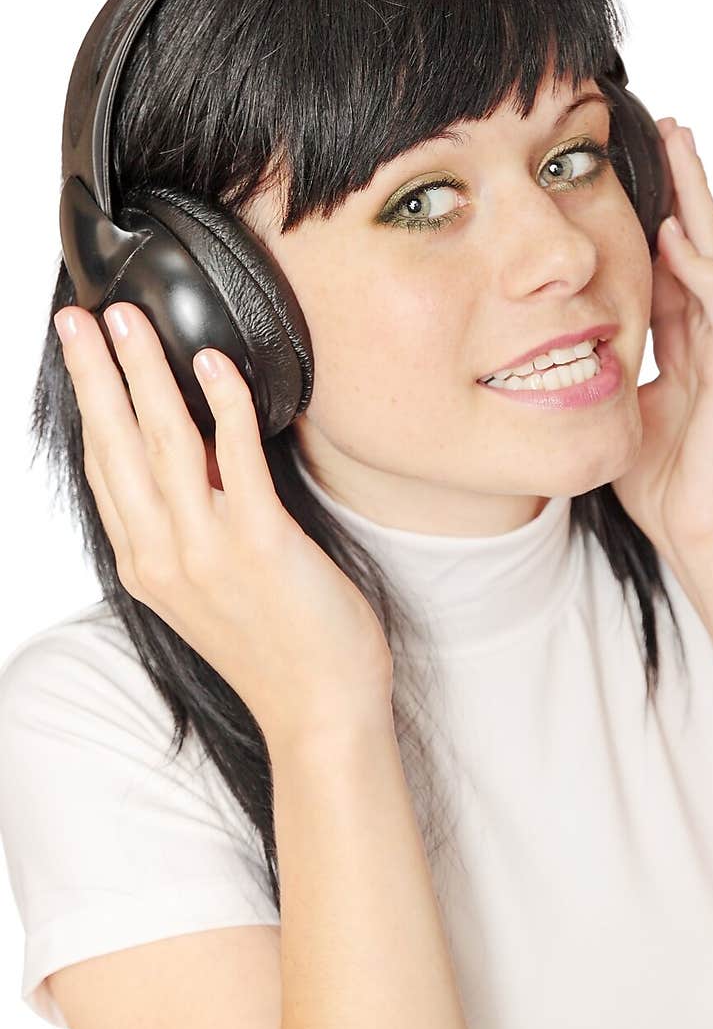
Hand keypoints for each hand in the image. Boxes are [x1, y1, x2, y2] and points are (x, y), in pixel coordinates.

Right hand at [54, 301, 393, 741]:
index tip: (82, 357)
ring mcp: (208, 550)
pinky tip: (212, 362)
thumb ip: (192, 529)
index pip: (104, 470)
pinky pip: (236, 457)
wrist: (319, 712)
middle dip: (94, 373)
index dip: (90, 407)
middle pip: (116, 446)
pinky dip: (222, 403)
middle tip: (77, 316)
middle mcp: (164, 555)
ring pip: (163, 441)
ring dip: (142, 371)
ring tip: (128, 320)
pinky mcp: (261, 543)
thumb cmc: (279, 649)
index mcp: (146, 565)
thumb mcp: (211, 590)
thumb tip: (202, 458)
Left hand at [609, 119, 712, 606]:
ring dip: (698, 202)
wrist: (695, 529)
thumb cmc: (656, 476)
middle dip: (683, 184)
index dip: (652, 209)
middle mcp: (711, 332)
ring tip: (682, 149)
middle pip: (696, 240)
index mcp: (682, 337)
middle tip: (669, 126)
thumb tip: (545, 346)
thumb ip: (597, 366)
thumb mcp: (614, 405)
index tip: (626, 163)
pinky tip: (677, 237)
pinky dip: (700, 269)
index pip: (667, 258)